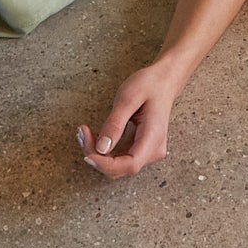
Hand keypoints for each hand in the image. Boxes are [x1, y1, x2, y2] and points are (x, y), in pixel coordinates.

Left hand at [75, 62, 178, 178]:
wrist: (164, 80)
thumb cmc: (149, 85)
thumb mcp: (128, 98)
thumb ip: (115, 124)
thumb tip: (101, 149)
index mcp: (153, 137)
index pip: (130, 164)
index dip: (106, 164)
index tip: (87, 154)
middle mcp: (153, 150)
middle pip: (121, 167)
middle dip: (97, 156)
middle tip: (82, 133)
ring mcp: (149, 151)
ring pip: (119, 165)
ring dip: (99, 154)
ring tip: (85, 133)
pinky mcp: (142, 149)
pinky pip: (121, 158)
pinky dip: (105, 151)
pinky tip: (94, 137)